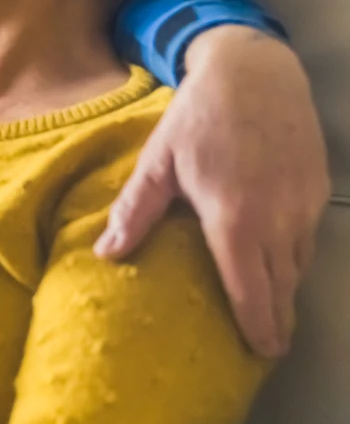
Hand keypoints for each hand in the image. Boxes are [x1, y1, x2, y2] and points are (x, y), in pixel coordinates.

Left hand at [94, 25, 329, 357]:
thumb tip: (106, 254)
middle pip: (282, 285)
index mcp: (234, 219)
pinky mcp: (318, 189)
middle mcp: (277, 219)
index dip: (257, 325)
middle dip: (276, 319)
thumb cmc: (197, 118)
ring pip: (299, 263)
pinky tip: (280, 263)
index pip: (251, 288)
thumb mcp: (158, 162)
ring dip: (287, 289)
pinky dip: (296, 257)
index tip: (259, 351)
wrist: (254, 72)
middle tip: (266, 345)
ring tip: (271, 311)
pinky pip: (309, 237)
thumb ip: (135, 212)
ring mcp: (303, 205)